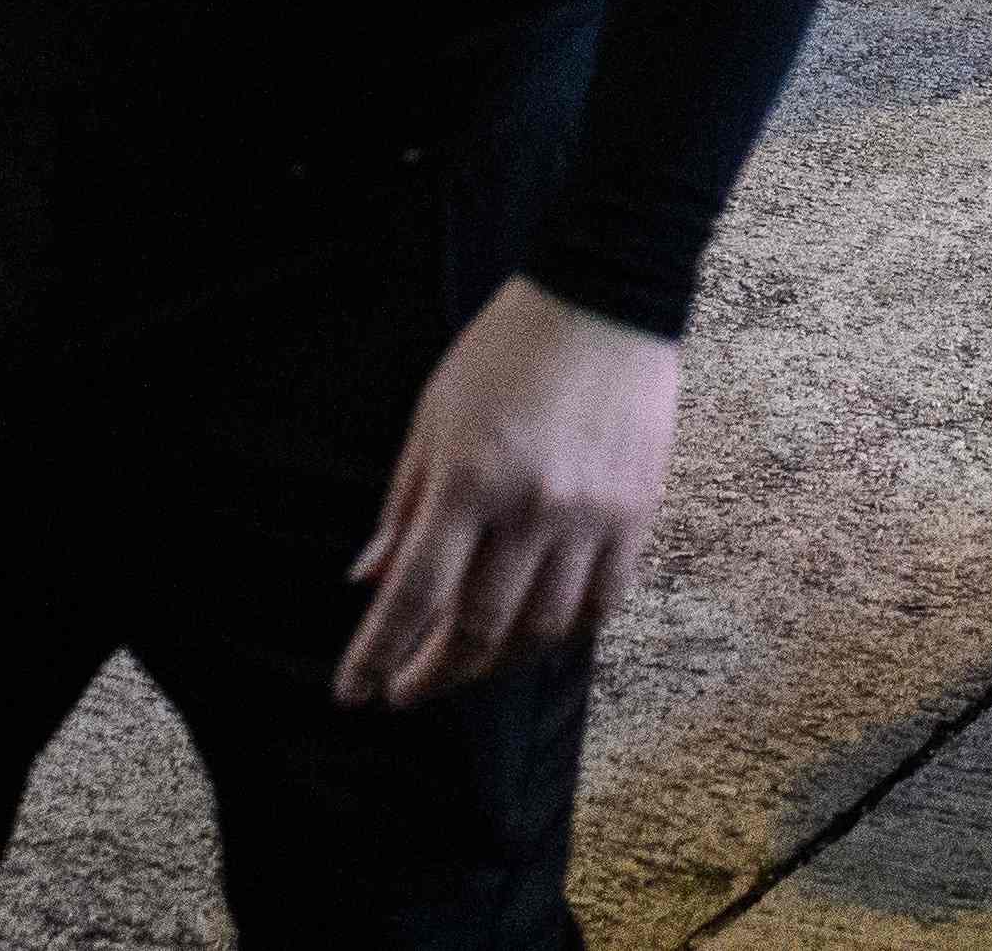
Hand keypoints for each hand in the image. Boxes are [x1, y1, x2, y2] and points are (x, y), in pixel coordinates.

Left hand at [337, 277, 682, 710]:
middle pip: (477, 628)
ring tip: (465, 669)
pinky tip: (535, 639)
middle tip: (405, 692)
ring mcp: (591, 517)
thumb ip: (402, 504)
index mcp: (469, 480)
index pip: (414, 595)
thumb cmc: (506, 351)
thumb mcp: (433, 416)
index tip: (355, 693)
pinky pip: (601, 604)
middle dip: (432, 674)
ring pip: (541, 630)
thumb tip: (368, 581)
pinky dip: (564, 635)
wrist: (606, 300)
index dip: (378, 654)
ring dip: (494, 664)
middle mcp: (531, 509)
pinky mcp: (636, 515)